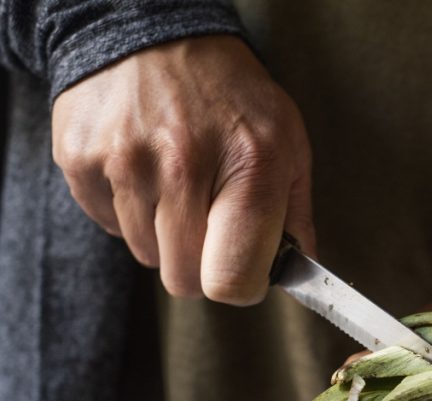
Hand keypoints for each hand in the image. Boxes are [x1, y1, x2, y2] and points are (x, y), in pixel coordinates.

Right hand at [51, 35, 313, 303]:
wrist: (155, 34)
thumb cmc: (233, 97)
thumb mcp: (287, 143)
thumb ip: (295, 215)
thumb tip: (300, 272)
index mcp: (249, 166)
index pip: (232, 280)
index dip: (241, 286)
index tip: (244, 270)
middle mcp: (184, 165)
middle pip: (184, 280)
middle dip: (202, 264)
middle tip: (210, 223)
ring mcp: (125, 163)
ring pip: (147, 256)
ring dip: (165, 236)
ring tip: (177, 184)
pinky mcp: (81, 160)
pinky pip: (110, 227)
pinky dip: (129, 213)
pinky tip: (144, 171)